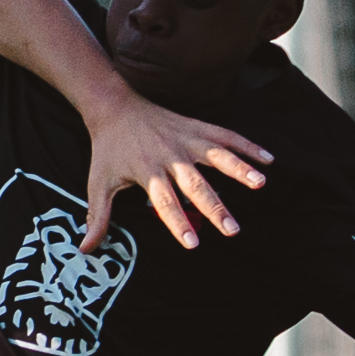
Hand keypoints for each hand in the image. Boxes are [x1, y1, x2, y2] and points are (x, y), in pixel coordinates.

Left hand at [80, 91, 271, 251]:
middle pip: (195, 185)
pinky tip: (268, 160)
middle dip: (214, 207)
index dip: (178, 223)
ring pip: (217, 155)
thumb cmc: (108, 150)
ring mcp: (187, 139)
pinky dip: (248, 146)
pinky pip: (226, 136)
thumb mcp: (98, 183)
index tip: (192, 243)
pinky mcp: (198, 128)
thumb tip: (86, 249)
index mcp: (148, 171)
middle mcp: (171, 156)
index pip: (165, 202)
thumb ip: (98, 217)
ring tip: (261, 183)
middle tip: (232, 229)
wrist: (115, 106)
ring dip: (239, 168)